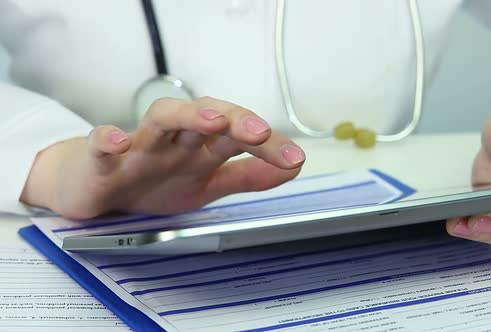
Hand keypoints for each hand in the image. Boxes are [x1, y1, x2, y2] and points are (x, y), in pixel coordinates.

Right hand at [20, 97, 305, 218]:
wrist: (94, 190)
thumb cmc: (152, 182)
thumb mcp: (208, 184)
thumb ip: (247, 176)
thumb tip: (293, 166)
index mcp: (199, 147)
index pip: (238, 136)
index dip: (268, 145)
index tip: (294, 158)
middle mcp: (174, 141)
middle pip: (206, 117)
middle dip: (235, 119)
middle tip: (260, 131)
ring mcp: (139, 147)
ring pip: (162, 118)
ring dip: (188, 115)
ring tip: (211, 120)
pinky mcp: (100, 160)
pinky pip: (99, 145)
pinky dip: (106, 140)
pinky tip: (117, 140)